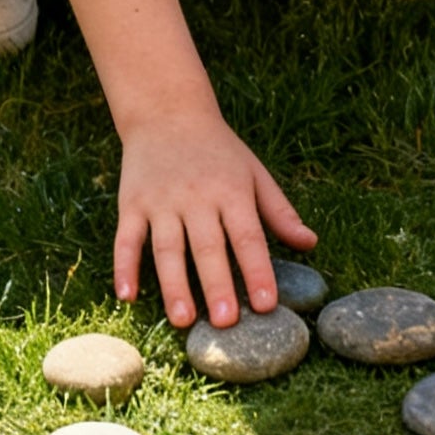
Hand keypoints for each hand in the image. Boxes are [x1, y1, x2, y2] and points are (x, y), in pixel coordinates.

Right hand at [114, 104, 315, 328]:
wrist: (166, 112)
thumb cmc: (219, 151)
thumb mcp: (254, 173)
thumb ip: (280, 211)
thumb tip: (311, 243)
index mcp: (231, 191)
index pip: (247, 236)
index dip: (257, 270)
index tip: (266, 303)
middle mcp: (196, 197)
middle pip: (208, 247)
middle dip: (217, 285)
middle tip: (225, 323)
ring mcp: (161, 201)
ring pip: (167, 248)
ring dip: (174, 285)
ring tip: (182, 320)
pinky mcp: (131, 203)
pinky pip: (126, 239)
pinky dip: (124, 267)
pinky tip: (126, 296)